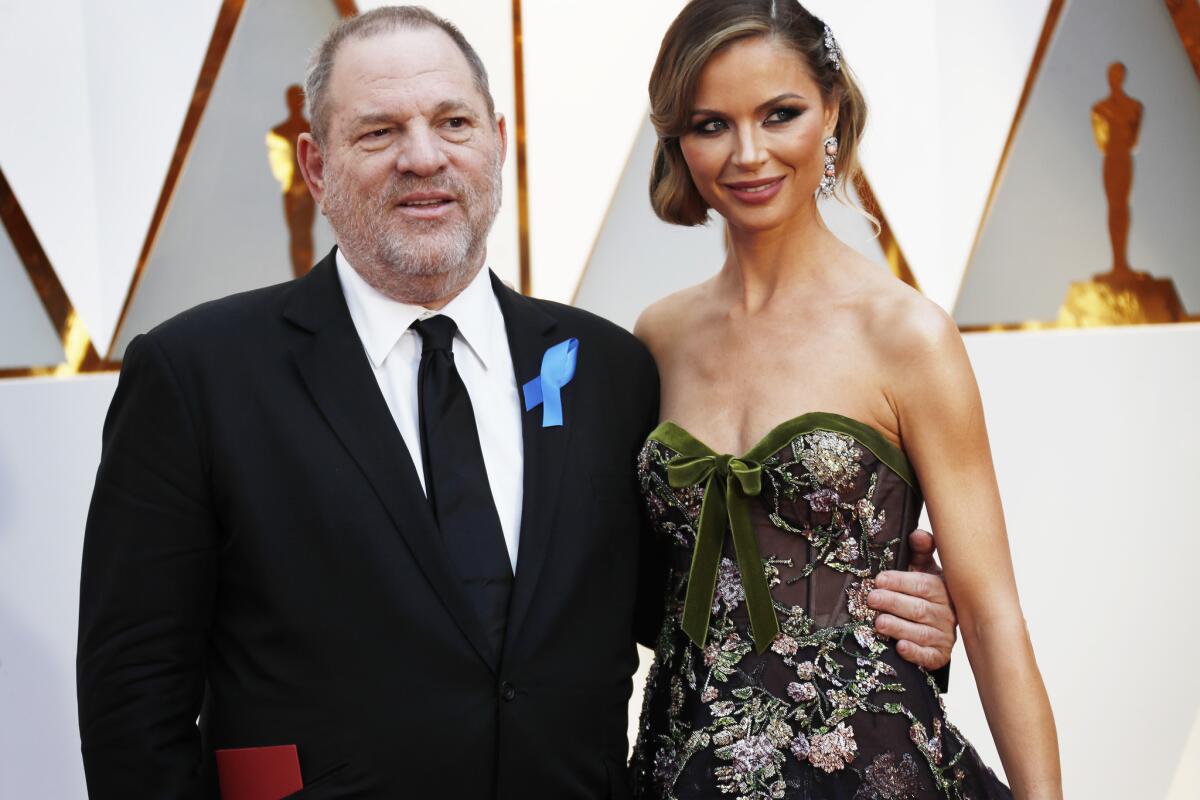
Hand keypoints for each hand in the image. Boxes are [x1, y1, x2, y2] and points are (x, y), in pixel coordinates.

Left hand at [867, 529, 956, 669]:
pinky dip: (915, 653)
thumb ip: (920, 551)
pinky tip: (900, 648)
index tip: (879, 579)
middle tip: (871, 598)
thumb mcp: (924, 568)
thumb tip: (917, 535)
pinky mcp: (939, 656)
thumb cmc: (924, 591)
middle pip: (919, 609)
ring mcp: (944, 636)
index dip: (901, 582)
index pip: (924, 585)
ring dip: (899, 627)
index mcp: (943, 590)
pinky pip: (929, 657)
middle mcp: (947, 614)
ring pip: (921, 633)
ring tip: (879, 622)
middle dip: (893, 603)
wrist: (939, 624)